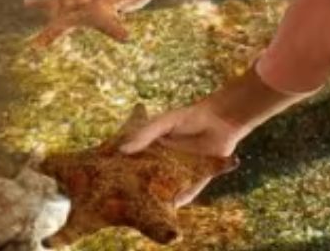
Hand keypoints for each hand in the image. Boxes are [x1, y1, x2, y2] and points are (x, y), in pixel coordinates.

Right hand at [119, 98, 240, 205]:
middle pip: (151, 178)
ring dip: (159, 198)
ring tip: (145, 213)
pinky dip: (181, 200)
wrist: (221, 120)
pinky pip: (189, 192)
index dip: (124, 171)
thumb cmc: (189, 117)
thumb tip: (122, 149)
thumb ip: (145, 135)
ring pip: (168, 188)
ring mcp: (182, 171)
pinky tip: (171, 210)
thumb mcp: (164, 123)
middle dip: (140, 189)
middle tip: (123, 204)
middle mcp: (167, 161)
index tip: (108, 182)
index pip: (137, 162)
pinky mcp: (198, 178)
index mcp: (155, 147)